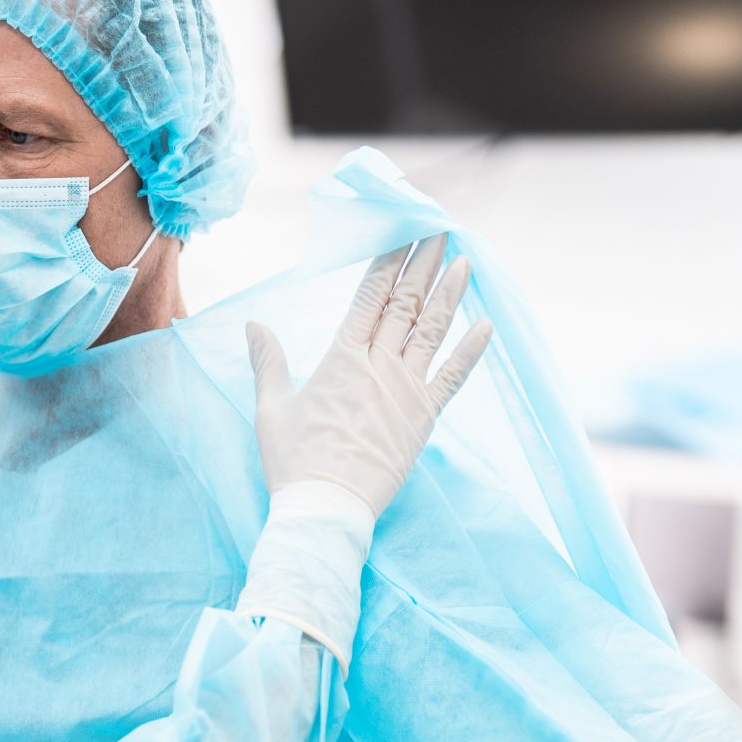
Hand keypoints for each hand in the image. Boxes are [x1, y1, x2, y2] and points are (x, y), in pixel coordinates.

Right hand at [244, 239, 493, 519]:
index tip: (403, 235)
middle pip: (405, 304)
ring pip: (432, 330)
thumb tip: (254, 325)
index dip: (389, 262)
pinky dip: (471, 351)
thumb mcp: (271, 408)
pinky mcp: (424, 419)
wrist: (325, 509)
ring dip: (449, 293)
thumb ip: (268, 362)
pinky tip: (487, 325)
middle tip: (438, 232)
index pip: (370, 297)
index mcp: (341, 358)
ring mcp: (406, 391)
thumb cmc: (293, 462)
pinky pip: (453, 378)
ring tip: (465, 261)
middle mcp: (378, 366)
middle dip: (423, 265)